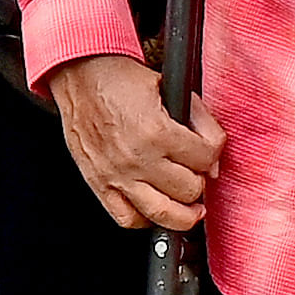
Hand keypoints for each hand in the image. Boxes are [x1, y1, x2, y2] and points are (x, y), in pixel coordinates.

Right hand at [54, 53, 222, 233]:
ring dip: (183, 210)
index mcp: (156, 131)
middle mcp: (136, 158)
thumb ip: (198, 118)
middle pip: (190, 189)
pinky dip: (147, 218)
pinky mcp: (99, 184)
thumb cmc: (120, 80)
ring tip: (190, 203)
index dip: (214, 150)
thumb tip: (213, 153)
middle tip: (196, 169)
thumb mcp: (170, 86)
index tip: (209, 147)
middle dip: (199, 178)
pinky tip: (156, 206)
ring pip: (164, 214)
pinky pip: (128, 218)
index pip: (206, 157)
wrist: (81, 75)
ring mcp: (116, 175)